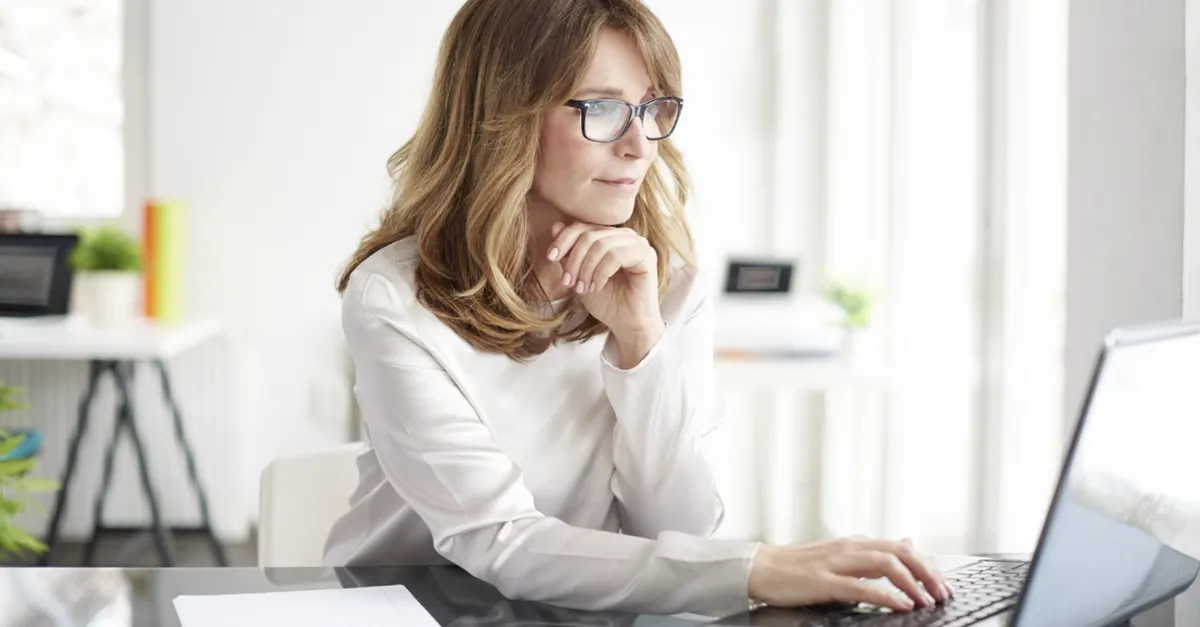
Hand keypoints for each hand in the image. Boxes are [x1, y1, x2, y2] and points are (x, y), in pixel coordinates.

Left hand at [547, 222, 663, 354]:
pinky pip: (616, 256)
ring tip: (582, 288)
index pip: (582, 227)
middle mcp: (625, 236)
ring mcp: (638, 244)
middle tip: (567, 282)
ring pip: (601, 244)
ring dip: (586, 269)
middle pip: (590, 235)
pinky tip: (596, 286)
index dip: (563, 239)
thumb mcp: (579, 274)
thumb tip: (555, 226)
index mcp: (610, 236)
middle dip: (574, 259)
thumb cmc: (605, 301)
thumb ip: (569, 252)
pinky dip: (600, 273)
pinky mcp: (647, 256)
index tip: (550, 257)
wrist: (625, 325)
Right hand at [748, 536, 951, 612]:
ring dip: (912, 582)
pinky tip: (900, 604)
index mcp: (854, 543)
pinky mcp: (824, 581)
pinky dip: (885, 595)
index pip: (901, 548)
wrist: (761, 568)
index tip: (942, 584)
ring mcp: (836, 563)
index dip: (926, 565)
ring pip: (885, 564)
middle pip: (899, 552)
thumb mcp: (841, 555)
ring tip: (927, 599)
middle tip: (942, 592)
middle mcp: (849, 548)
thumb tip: (906, 542)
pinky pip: (861, 587)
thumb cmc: (797, 566)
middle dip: (926, 572)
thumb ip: (873, 553)